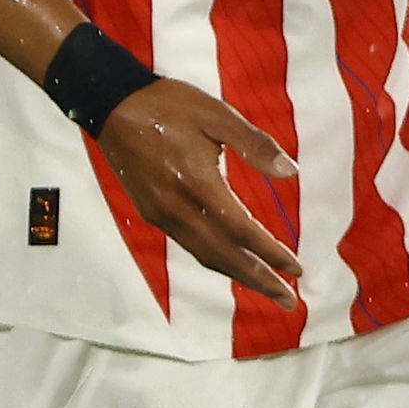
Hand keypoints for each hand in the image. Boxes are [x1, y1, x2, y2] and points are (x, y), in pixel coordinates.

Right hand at [100, 78, 302, 307]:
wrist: (112, 106)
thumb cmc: (168, 106)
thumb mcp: (218, 115)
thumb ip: (255, 145)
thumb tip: (291, 172)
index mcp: (198, 184)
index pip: (242, 231)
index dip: (270, 252)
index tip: (296, 269)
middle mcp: (178, 208)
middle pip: (224, 255)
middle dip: (258, 280)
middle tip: (288, 301)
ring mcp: (162, 214)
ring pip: (205, 254)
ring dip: (238, 275)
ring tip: (267, 289)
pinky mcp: (152, 212)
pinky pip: (190, 244)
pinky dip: (215, 260)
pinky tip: (232, 263)